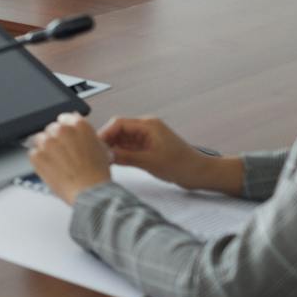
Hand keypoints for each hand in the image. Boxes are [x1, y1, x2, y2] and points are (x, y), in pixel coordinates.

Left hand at [26, 112, 112, 204]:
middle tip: (63, 154)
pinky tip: (50, 168)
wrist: (90, 192)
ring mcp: (47, 142)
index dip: (66, 129)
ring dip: (46, 148)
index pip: (65, 118)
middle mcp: (61, 130)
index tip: (65, 137)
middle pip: (52, 128)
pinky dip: (39, 160)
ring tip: (57, 162)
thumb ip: (86, 136)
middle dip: (56, 139)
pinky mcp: (37, 155)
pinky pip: (33, 153)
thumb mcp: (100, 148)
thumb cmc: (97, 175)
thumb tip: (77, 133)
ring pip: (40, 139)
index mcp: (79, 125)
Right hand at [99, 116, 239, 192]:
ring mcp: (147, 137)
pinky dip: (121, 153)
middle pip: (118, 130)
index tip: (96, 146)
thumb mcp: (151, 162)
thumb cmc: (183, 165)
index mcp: (148, 125)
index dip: (105, 133)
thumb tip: (106, 154)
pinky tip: (116, 161)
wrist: (200, 173)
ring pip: (122, 139)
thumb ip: (126, 157)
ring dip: (114, 148)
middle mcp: (146, 128)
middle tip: (98, 154)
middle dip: (107, 141)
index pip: (119, 123)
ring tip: (105, 159)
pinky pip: (129, 146)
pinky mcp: (148, 147)